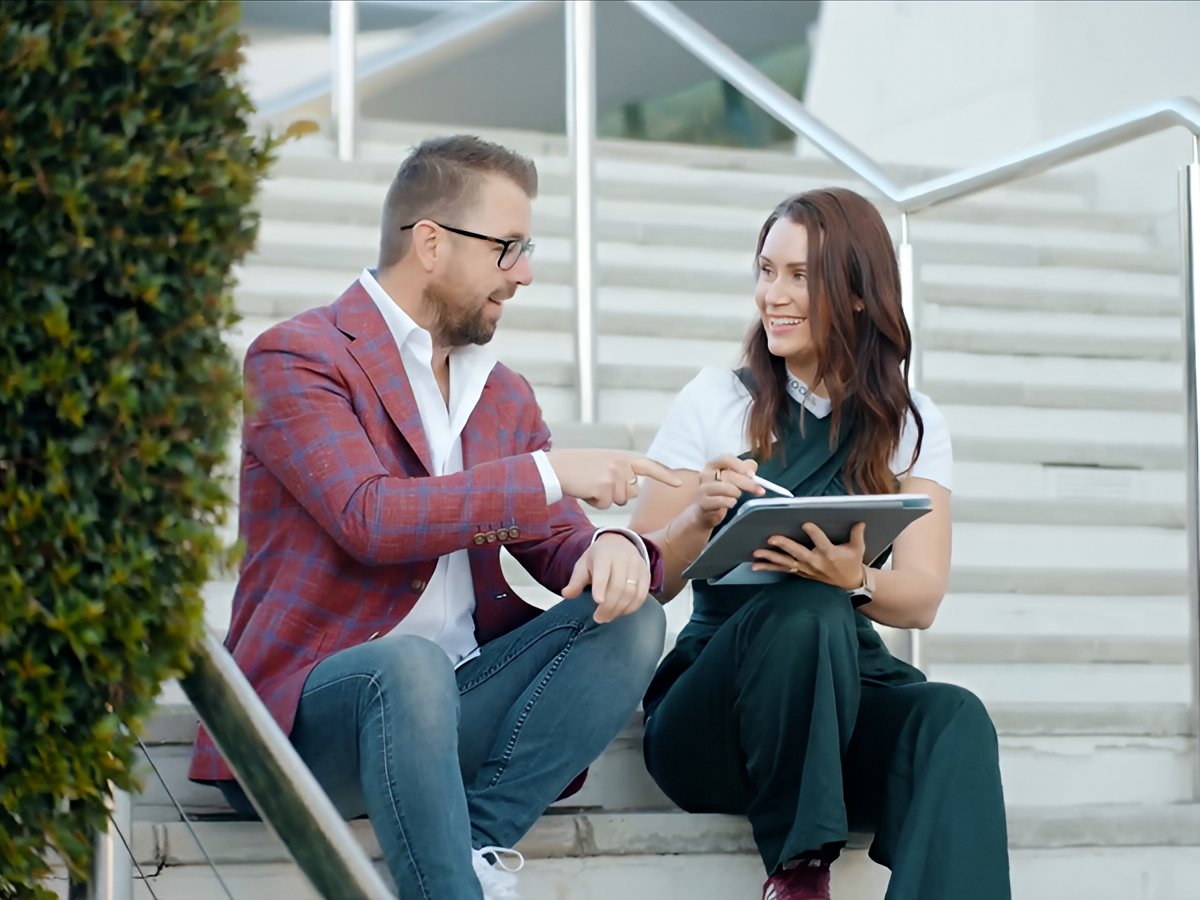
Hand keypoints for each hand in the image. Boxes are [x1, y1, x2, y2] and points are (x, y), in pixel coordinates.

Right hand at [547, 449, 681, 508]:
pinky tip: (584, 490)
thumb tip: (634, 490)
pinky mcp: (604, 487)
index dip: (665, 476)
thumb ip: (622, 472)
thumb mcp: (604, 463)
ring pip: (618, 501)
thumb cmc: (578, 467)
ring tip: (589, 484)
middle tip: (596, 481)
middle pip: (630, 494)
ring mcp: (614, 475)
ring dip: (603, 498)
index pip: (650, 467)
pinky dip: (594, 502)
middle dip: (615, 494)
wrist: (555, 467)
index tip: (680, 484)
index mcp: (623, 457)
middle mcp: (622, 464)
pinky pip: (604, 505)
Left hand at [561, 533, 650, 622]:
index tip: (597, 601)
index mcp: (603, 554)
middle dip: (609, 606)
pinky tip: (621, 612)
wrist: (620, 542)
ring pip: (631, 592)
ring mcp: (637, 566)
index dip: (600, 587)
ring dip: (619, 609)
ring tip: (608, 617)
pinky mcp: (646, 574)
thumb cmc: (598, 558)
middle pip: (618, 586)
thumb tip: (566, 594)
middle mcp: (623, 558)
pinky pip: (642, 594)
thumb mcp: (583, 564)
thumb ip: (576, 581)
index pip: (602, 572)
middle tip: (599, 618)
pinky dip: (632, 607)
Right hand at [686, 454, 763, 530]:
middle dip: (747, 483)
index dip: (741, 466)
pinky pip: (721, 500)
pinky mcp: (702, 502)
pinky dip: (730, 502)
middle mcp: (706, 474)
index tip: (753, 475)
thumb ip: (742, 470)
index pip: (727, 459)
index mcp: (713, 465)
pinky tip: (730, 504)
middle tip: (760, 490)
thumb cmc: (719, 494)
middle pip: (729, 474)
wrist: (703, 513)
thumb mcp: (732, 480)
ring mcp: (703, 488)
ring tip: (736, 497)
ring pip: (726, 488)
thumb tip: (752, 465)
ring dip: (736, 493)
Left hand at [751, 521, 866, 588]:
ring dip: (770, 558)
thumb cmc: (851, 562)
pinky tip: (755, 565)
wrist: (848, 582)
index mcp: (829, 554)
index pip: (820, 542)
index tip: (806, 524)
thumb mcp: (857, 549)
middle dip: (785, 545)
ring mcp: (806, 568)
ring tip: (756, 553)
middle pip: (798, 553)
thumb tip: (860, 521)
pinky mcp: (800, 572)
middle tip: (772, 539)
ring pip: (786, 562)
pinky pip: (782, 569)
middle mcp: (815, 562)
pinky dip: (768, 567)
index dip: (813, 532)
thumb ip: (857, 534)